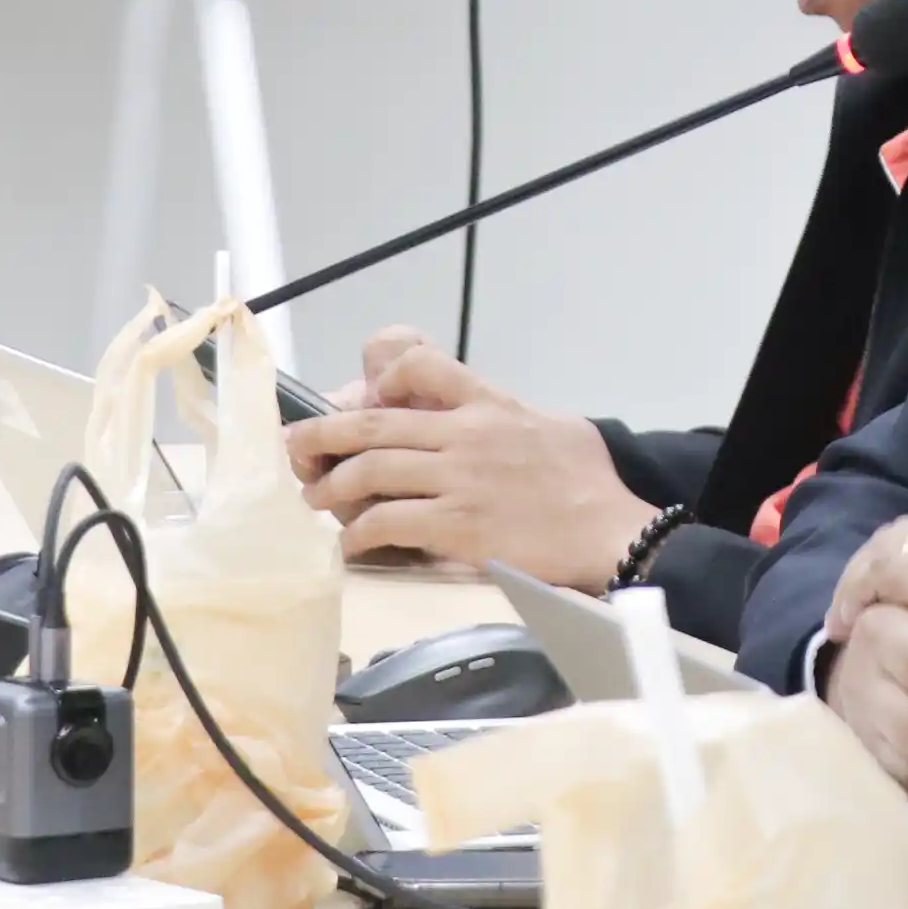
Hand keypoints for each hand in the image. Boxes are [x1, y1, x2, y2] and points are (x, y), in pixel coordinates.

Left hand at [283, 325, 655, 585]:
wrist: (610, 530)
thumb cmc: (591, 484)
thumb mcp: (559, 426)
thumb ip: (515, 417)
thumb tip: (495, 419)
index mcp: (488, 404)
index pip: (423, 365)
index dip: (384, 376)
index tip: (368, 396)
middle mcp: (465, 434)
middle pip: (374, 422)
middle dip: (323, 433)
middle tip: (296, 445)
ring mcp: (457, 479)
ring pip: (371, 471)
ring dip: (331, 486)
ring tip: (314, 498)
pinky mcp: (456, 526)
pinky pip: (389, 522)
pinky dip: (359, 532)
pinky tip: (350, 543)